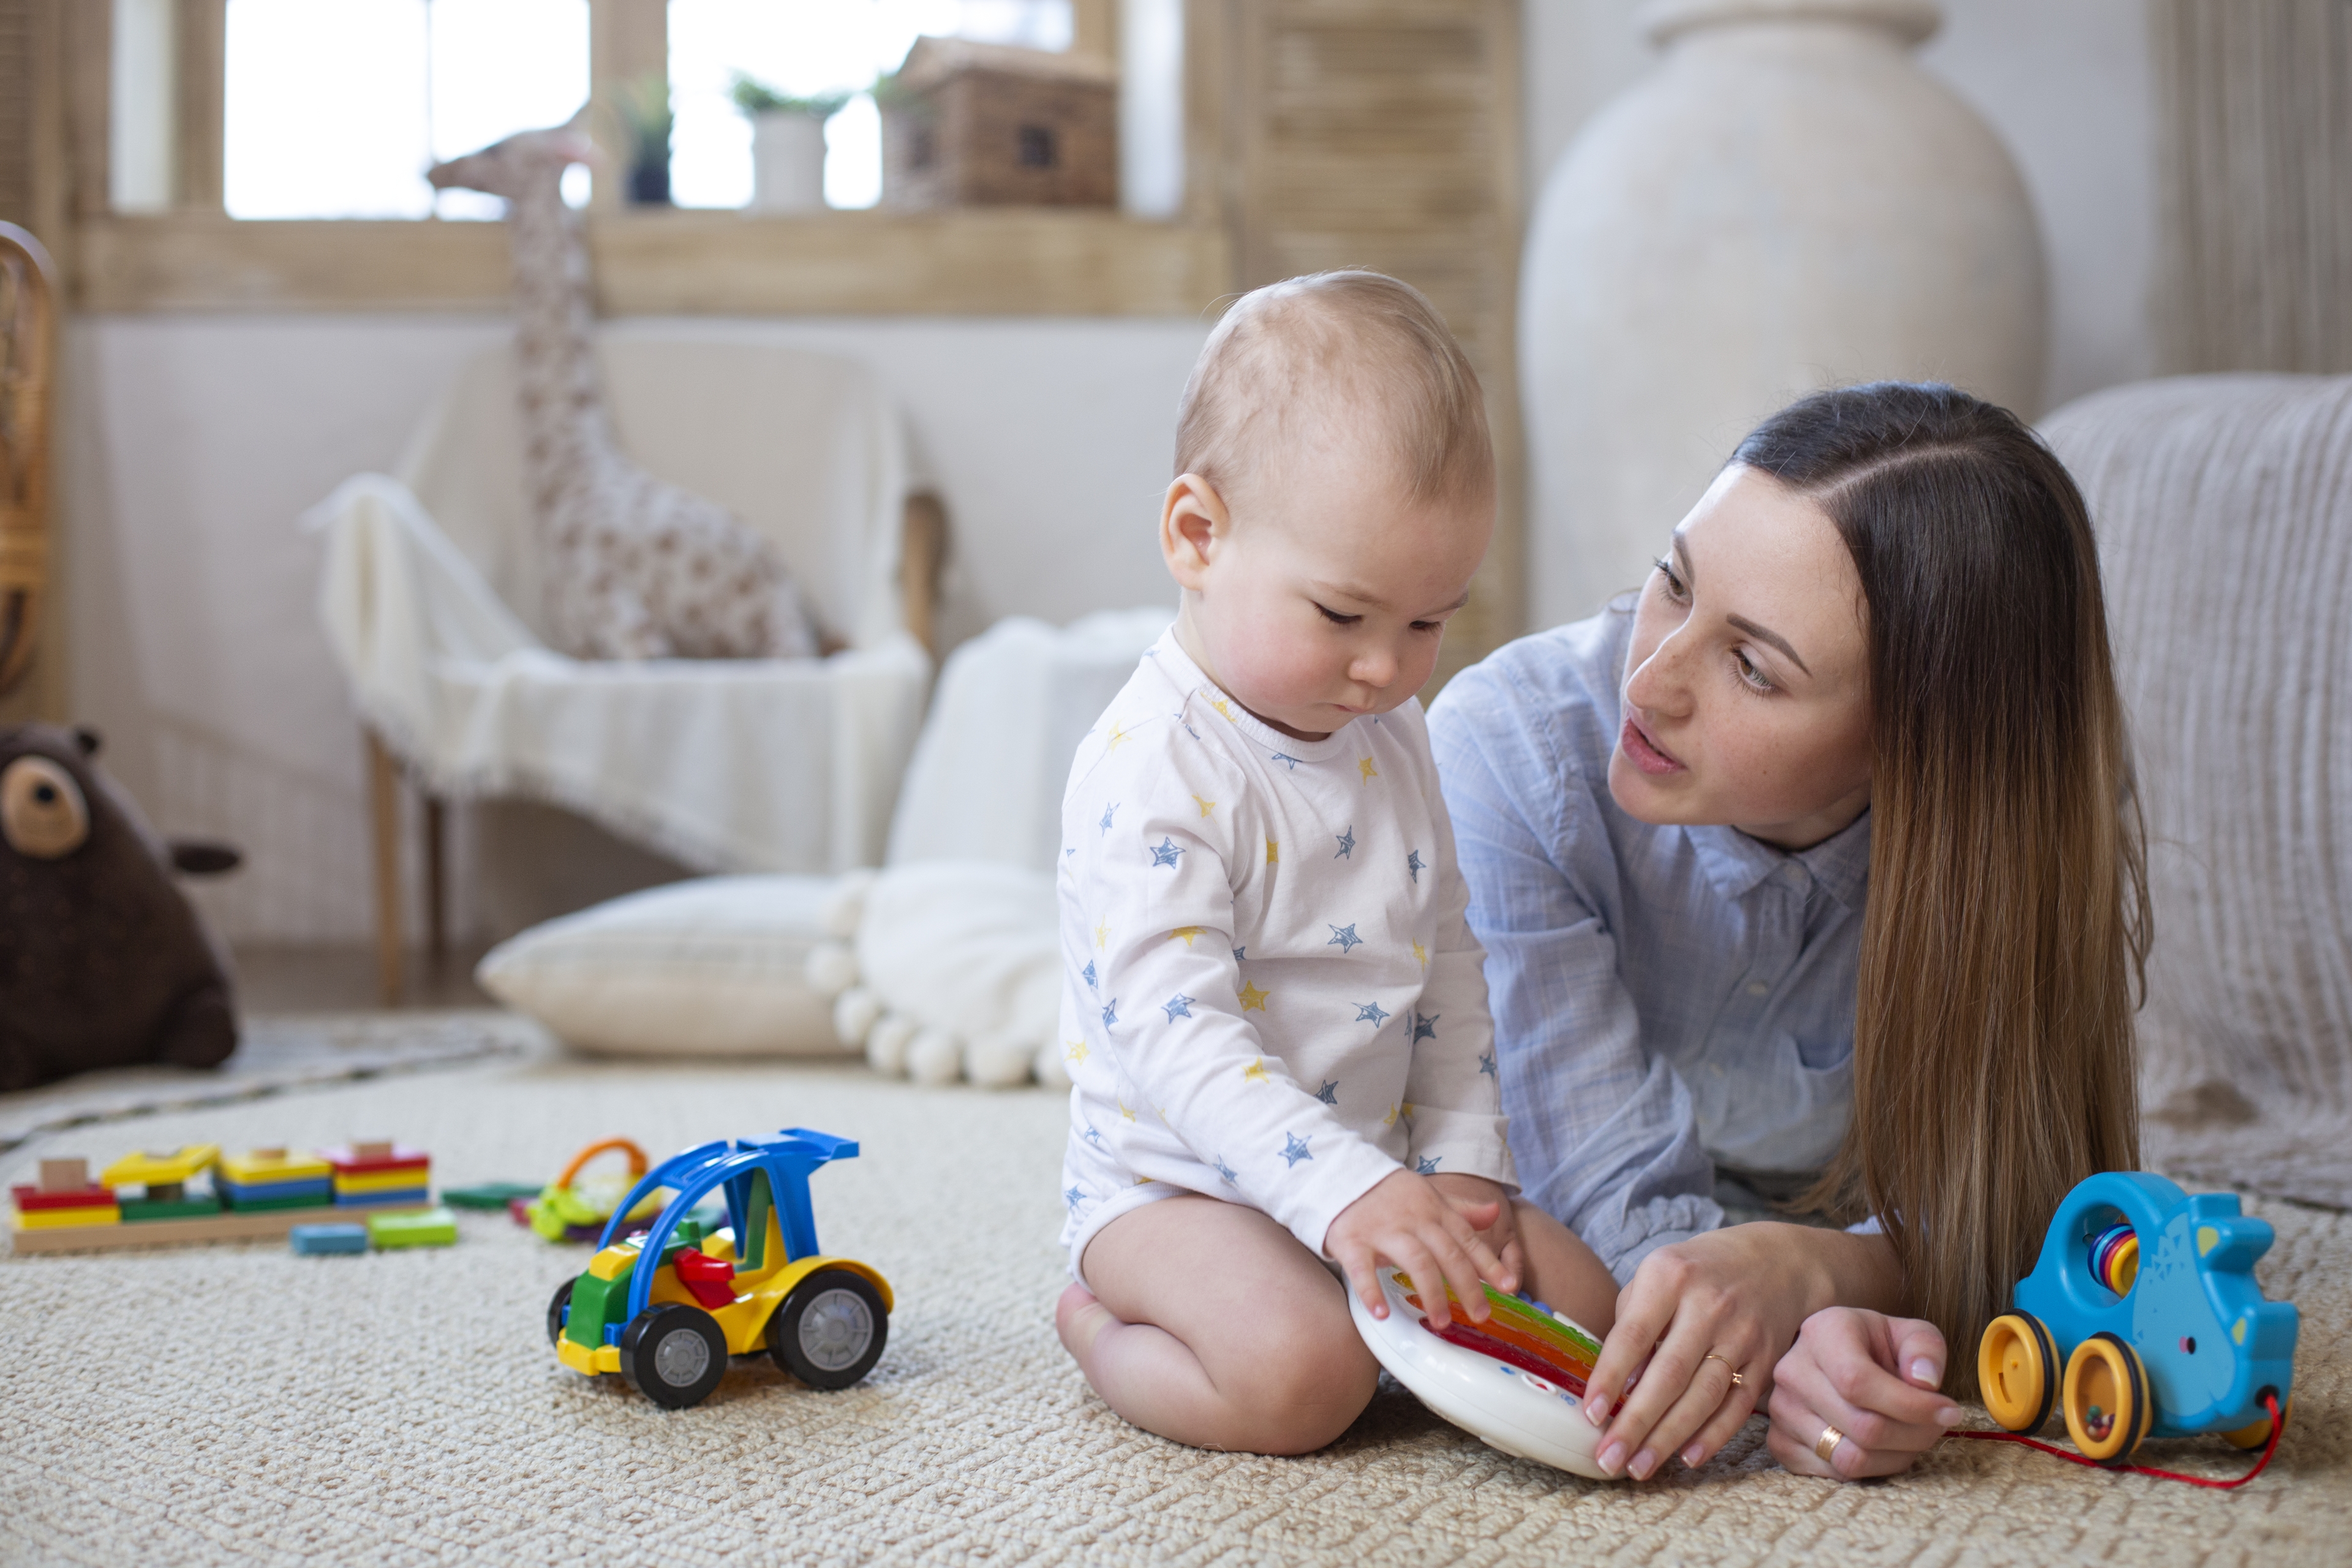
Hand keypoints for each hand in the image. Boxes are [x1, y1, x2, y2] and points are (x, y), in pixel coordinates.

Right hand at [1325, 1169, 1508, 1330]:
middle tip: (1481, 1315)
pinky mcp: (1353, 1241)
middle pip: (1447, 1254)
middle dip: (1468, 1286)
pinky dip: (1372, 1291)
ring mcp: (1383, 1231)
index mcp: (1434, 1212)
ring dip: (1431, 1292)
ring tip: (1442, 1322)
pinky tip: (1382, 1313)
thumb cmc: (1391, 1196)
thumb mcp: (1429, 1196)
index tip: (1510, 1286)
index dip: (1490, 1263)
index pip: (1468, 1239)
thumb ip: (1462, 1209)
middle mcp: (1414, 1221)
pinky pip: (1363, 1269)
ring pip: (1415, 1260)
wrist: (1341, 1175)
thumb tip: (1495, 1213)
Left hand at [1582, 1223, 1845, 1479]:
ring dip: (1668, 1438)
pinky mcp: (1766, 1360)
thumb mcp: (1657, 1275)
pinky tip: (1687, 1458)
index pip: (1633, 1334)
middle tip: (1608, 1460)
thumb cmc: (1698, 1273)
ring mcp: (1742, 1334)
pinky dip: (1712, 1436)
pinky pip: (1737, 1406)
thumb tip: (1617, 1386)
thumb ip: (1632, 1323)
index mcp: (1670, 1276)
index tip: (1590, 1414)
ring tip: (1638, 1467)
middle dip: (1636, 1423)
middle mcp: (1708, 1305)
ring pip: (1703, 1397)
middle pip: (1669, 1374)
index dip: (1610, 1377)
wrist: (1776, 1262)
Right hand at [1766, 1307, 1960, 1478]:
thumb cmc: (1877, 1347)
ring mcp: (1781, 1409)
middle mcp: (1792, 1370)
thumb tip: (1925, 1382)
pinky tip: (1885, 1448)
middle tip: (1938, 1426)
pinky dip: (1871, 1469)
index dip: (1910, 1406)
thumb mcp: (1909, 1333)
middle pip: (1862, 1426)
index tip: (1949, 1411)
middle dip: (1915, 1435)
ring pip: (1850, 1458)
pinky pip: (1834, 1474)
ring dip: (1897, 1456)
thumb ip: (1925, 1348)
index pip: (1858, 1381)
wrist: (1835, 1358)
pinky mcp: (1780, 1442)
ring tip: (1913, 1437)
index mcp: (1823, 1333)